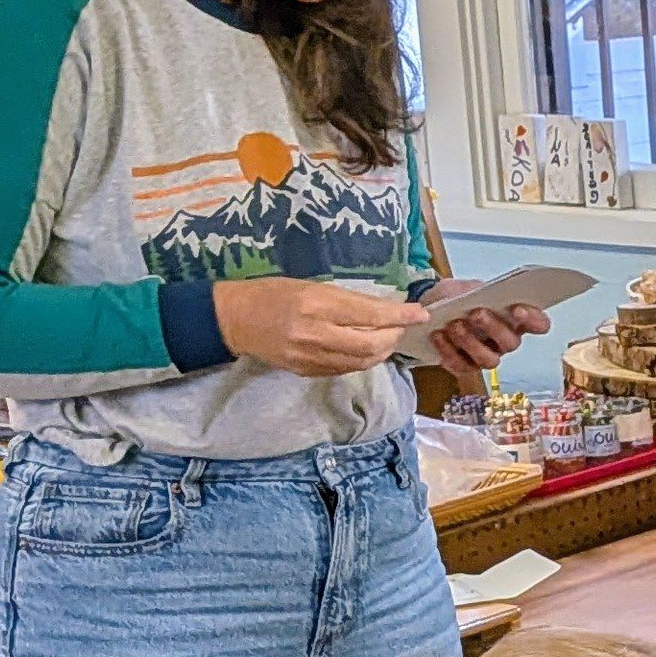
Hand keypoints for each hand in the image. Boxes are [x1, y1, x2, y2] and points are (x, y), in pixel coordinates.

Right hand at [212, 276, 428, 375]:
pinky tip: (365, 349)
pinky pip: (345, 369)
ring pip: (361, 362)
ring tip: (388, 338)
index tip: (420, 314)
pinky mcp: (306, 371)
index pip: (369, 314)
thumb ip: (344, 299)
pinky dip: (362, 359)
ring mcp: (310, 357)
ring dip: (381, 351)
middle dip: (393, 337)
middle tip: (401, 327)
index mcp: (316, 305)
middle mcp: (314, 334)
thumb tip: (382, 309)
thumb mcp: (310, 285)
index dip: (399, 316)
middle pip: (370, 345)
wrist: (235, 319)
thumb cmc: (272, 293)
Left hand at [420, 277, 549, 376]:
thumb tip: (482, 294)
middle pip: (511, 343)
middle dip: (494, 328)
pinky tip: (438, 334)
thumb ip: (478, 290)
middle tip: (476, 313)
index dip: (534, 319)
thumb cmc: (456, 296)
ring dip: (470, 342)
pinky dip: (448, 351)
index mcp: (515, 319)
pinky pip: (461, 366)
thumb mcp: (467, 286)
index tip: (518, 308)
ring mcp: (486, 356)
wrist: (430, 306)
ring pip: (488, 360)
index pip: (539, 324)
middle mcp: (505, 341)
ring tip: (453, 324)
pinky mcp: (465, 366)